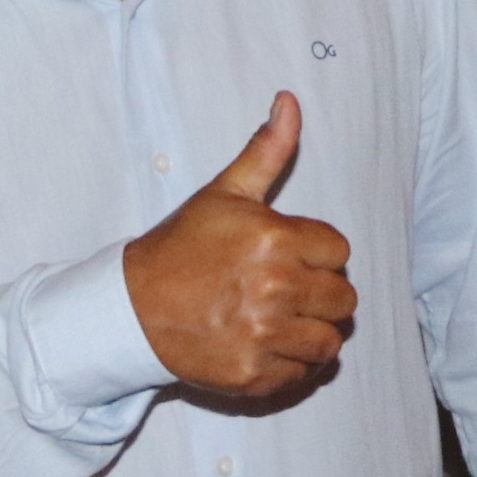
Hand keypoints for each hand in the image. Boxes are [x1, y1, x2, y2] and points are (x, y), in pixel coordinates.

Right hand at [122, 93, 354, 400]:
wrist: (133, 307)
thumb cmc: (181, 248)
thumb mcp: (224, 194)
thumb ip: (266, 152)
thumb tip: (290, 101)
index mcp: (274, 239)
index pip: (339, 250)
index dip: (317, 252)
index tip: (289, 256)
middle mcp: (275, 288)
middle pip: (343, 298)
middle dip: (322, 293)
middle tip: (287, 290)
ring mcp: (264, 335)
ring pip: (330, 341)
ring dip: (314, 332)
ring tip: (283, 321)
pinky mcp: (254, 374)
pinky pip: (303, 374)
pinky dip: (292, 364)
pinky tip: (266, 345)